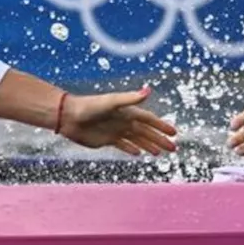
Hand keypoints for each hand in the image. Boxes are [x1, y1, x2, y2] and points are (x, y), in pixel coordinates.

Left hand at [58, 85, 177, 155]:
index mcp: (127, 112)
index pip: (149, 120)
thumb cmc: (89, 107)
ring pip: (136, 139)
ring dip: (148, 145)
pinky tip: (138, 154)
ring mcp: (115, 131)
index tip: (174, 133)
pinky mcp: (106, 140)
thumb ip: (130, 98)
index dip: (161, 126)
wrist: (69, 117)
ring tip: (159, 153)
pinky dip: (131, 149)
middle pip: (146, 132)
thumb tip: (148, 91)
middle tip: (173, 148)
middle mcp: (123, 121)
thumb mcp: (111, 102)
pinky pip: (123, 145)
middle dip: (159, 139)